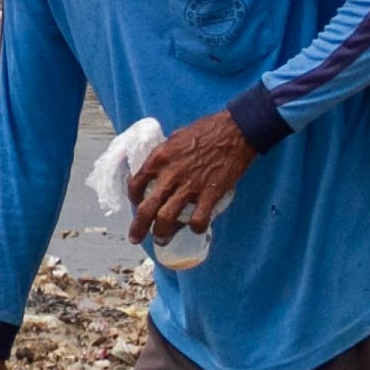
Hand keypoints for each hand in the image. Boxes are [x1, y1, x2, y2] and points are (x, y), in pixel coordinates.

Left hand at [129, 109, 255, 244]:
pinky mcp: (210, 194)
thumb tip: (157, 170)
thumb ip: (164, 156)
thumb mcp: (175, 138)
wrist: (235, 129)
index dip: (133, 199)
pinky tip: (196, 228)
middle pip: (146, 209)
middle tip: (136, 238)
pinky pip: (198, 220)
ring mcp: (190, 186)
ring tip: (163, 239)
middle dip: (138, 228)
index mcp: (159, 158)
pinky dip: (195, 228)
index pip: (135, 184)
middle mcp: (170, 174)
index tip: (137, 205)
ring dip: (163, 233)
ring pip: (167, 219)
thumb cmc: (206, 130)